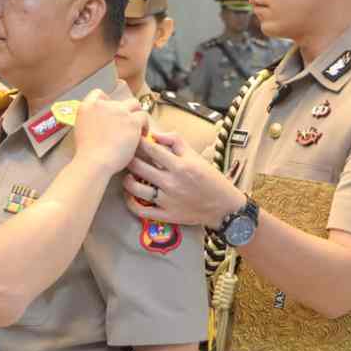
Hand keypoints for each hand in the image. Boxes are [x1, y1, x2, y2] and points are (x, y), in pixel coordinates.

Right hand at [73, 88, 147, 173]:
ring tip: (138, 127)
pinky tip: (142, 135)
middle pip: (119, 100)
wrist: (94, 161)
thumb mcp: (80, 131)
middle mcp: (103, 105)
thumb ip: (90, 121)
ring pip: (134, 104)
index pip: (98, 93)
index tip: (110, 111)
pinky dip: (144, 125)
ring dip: (136, 114)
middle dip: (124, 110)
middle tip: (126, 123)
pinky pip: (143, 116)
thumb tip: (99, 123)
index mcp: (87, 107)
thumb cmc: (86, 153)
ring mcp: (118, 111)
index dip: (106, 101)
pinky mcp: (132, 121)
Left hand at [122, 131, 243, 226]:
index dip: (138, 142)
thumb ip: (175, 141)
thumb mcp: (196, 155)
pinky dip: (130, 203)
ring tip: (128, 175)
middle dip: (129, 159)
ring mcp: (167, 200)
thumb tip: (154, 134)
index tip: (133, 140)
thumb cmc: (209, 179)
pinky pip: (141, 210)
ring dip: (127, 180)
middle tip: (126, 157)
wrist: (224, 207)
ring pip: (136, 188)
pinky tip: (129, 195)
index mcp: (180, 165)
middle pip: (139, 167)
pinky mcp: (166, 215)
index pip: (151, 149)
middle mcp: (172, 182)